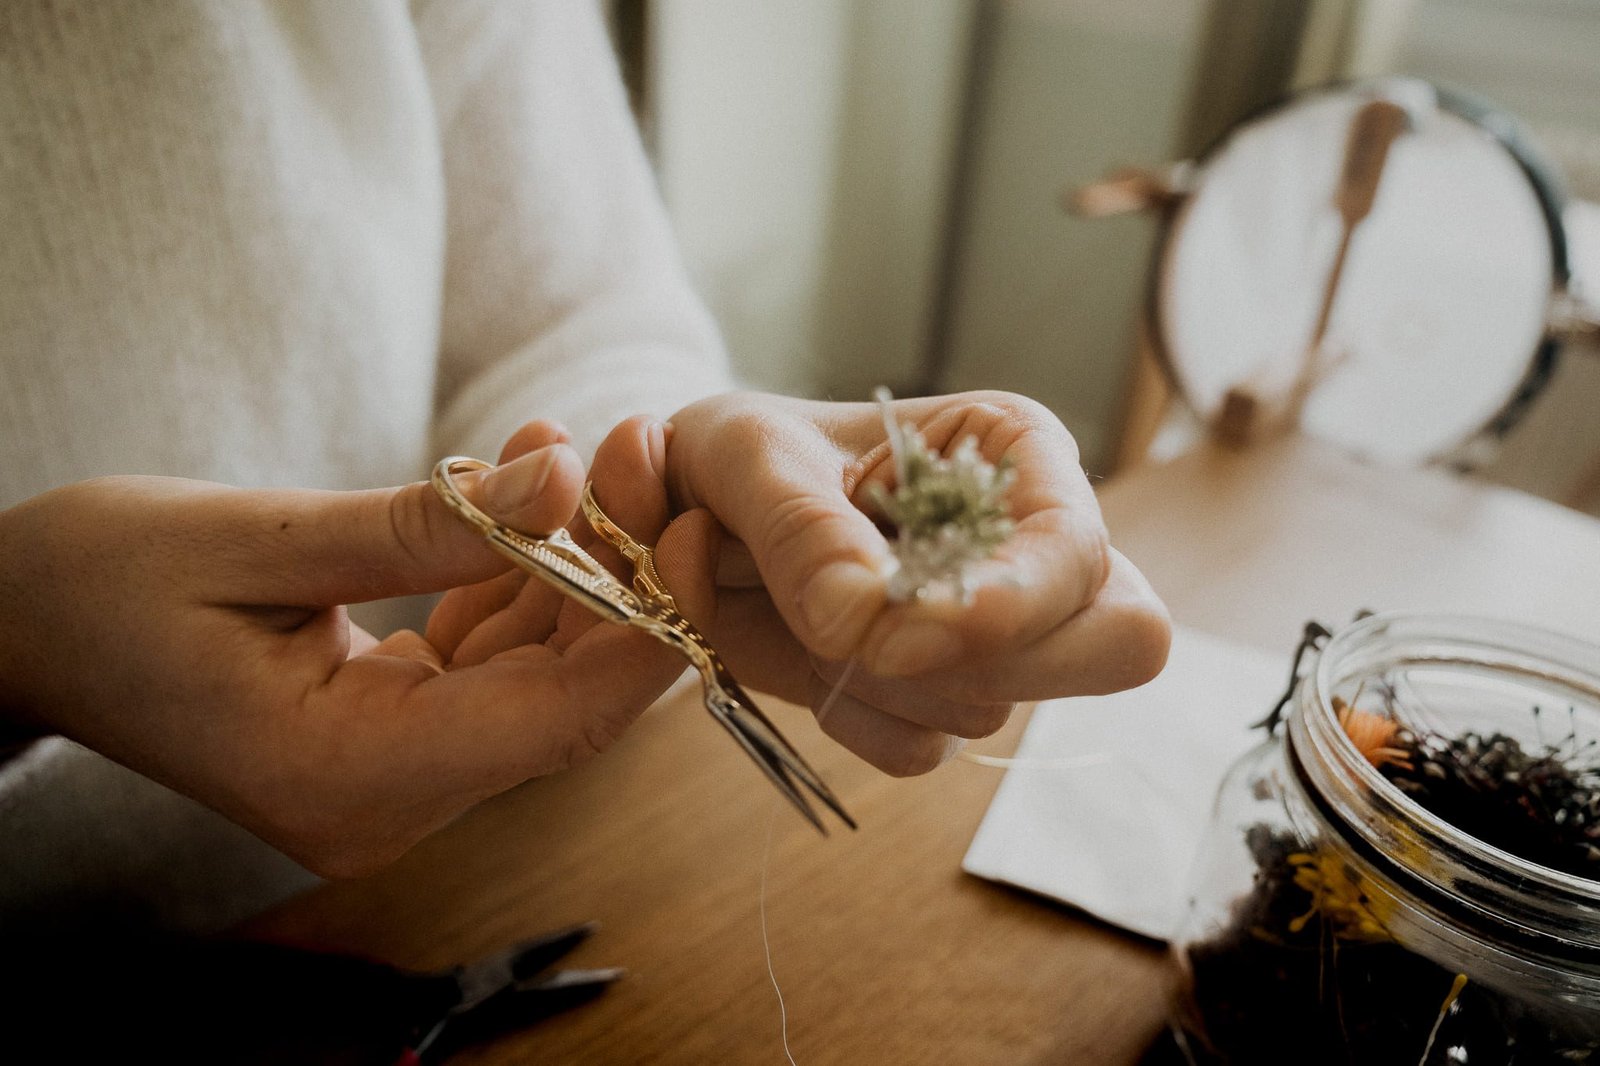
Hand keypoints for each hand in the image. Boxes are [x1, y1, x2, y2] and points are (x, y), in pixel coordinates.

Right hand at [0, 423, 713, 876]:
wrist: (19, 628)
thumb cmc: (98, 583)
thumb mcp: (258, 539)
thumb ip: (421, 525)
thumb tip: (566, 480)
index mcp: (349, 775)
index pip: (555, 719)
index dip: (650, 624)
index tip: (702, 519)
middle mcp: (387, 802)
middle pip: (563, 697)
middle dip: (625, 572)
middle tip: (650, 451)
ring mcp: (392, 777)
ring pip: (536, 673)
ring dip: (577, 563)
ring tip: (598, 443)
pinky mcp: (390, 737)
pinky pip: (487, 661)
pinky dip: (516, 578)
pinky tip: (528, 482)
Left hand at [652, 390, 1170, 774]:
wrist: (685, 513)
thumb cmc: (738, 455)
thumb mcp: (750, 458)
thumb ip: (804, 530)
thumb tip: (860, 623)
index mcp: (1016, 455)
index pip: (1079, 553)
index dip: (1010, 611)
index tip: (895, 642)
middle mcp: (1027, 544)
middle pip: (1113, 644)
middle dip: (992, 664)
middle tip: (876, 650)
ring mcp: (991, 633)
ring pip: (995, 707)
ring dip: (885, 685)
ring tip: (804, 614)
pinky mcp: (936, 698)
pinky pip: (922, 749)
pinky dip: (853, 721)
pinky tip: (808, 660)